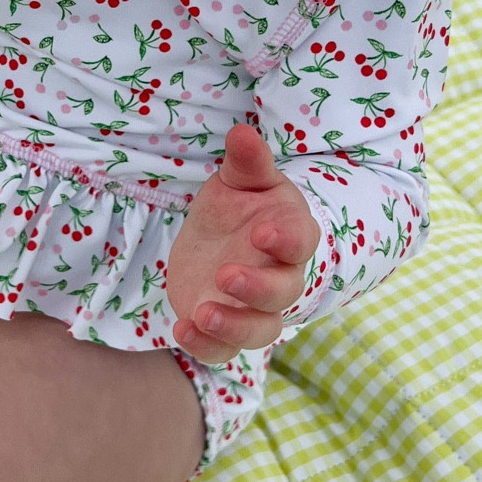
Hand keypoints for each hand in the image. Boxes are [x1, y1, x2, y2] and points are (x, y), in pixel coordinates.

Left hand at [166, 123, 320, 366]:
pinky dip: (205, 346)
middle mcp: (280, 276)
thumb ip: (246, 163)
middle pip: (284, 292)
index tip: (261, 231)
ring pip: (261, 330)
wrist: (216, 243)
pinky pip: (225, 350)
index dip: (285, 239)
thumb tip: (242, 131)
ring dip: (234, 326)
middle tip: (225, 275)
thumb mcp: (237, 182)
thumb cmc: (237, 208)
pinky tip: (181, 328)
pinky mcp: (226, 329)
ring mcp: (254, 308)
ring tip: (201, 313)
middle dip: (257, 288)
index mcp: (289, 234)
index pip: (300, 240)